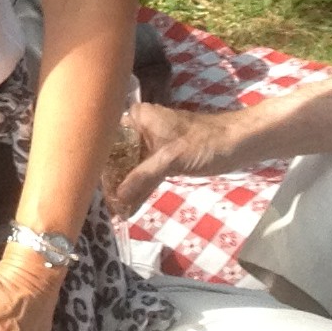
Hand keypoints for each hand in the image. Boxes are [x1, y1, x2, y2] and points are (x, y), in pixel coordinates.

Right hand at [111, 100, 253, 214]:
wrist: (240, 143)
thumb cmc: (205, 142)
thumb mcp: (170, 159)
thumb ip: (142, 176)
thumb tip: (117, 197)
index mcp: (138, 118)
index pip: (107, 140)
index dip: (99, 164)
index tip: (91, 186)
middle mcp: (141, 128)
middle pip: (116, 156)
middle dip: (111, 181)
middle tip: (106, 206)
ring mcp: (152, 144)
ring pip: (130, 167)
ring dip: (125, 189)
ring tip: (115, 212)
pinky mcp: (164, 158)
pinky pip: (145, 175)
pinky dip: (139, 189)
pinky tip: (129, 208)